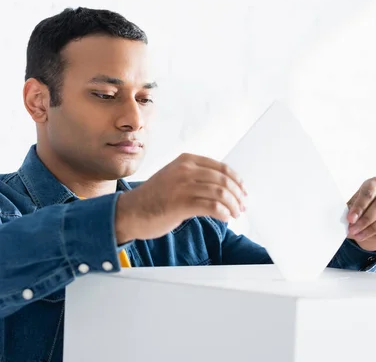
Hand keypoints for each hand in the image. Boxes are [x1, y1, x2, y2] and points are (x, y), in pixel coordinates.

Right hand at [115, 153, 246, 242]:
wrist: (129, 212)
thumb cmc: (154, 198)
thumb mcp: (175, 177)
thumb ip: (196, 177)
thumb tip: (224, 186)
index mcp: (186, 160)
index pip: (221, 167)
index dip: (236, 180)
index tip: (243, 191)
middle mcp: (185, 170)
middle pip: (224, 180)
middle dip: (237, 195)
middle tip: (242, 206)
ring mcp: (182, 186)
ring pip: (220, 194)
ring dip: (232, 205)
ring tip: (234, 214)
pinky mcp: (180, 204)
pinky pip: (211, 207)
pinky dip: (222, 213)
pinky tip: (224, 218)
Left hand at [346, 177, 375, 251]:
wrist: (369, 223)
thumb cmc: (359, 212)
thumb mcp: (351, 208)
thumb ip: (349, 211)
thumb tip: (348, 219)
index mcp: (375, 183)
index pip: (369, 190)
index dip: (360, 205)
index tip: (350, 219)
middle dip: (365, 219)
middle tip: (353, 229)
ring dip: (371, 229)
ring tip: (358, 235)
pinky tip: (369, 237)